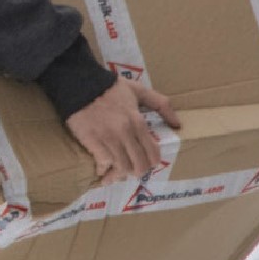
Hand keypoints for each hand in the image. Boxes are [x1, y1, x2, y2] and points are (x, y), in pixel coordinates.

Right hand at [65, 79, 180, 185]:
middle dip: (136, 172)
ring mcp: (109, 138)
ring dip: (119, 174)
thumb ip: (161, 105)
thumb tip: (177, 124)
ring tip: (114, 176)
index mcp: (139, 122)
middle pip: (139, 165)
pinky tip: (101, 171)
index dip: (150, 163)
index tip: (145, 163)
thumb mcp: (139, 91)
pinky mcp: (92, 140)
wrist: (81, 84)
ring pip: (121, 168)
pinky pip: (103, 163)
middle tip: (130, 171)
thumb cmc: (110, 88)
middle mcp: (126, 133)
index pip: (153, 154)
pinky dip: (103, 170)